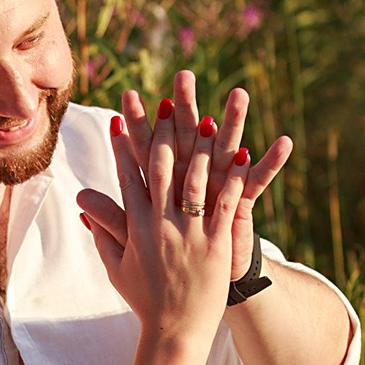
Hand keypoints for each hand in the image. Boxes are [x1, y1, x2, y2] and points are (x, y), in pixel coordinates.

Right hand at [77, 111, 245, 342]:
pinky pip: (225, 204)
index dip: (124, 146)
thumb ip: (103, 232)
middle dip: (162, 133)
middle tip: (165, 103)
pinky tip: (242, 155)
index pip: (128, 178)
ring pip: (195, 181)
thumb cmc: (145, 301)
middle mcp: (160, 225)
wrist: (174, 332)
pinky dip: (233, 179)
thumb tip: (83, 204)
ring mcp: (189, 233)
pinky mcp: (215, 244)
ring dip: (201, 148)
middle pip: (160, 169)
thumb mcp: (117, 267)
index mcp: (136, 228)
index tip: (119, 118)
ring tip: (207, 120)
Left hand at [122, 73, 292, 281]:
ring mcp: (218, 187)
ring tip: (240, 93)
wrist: (201, 289)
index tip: (125, 98)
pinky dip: (271, 164)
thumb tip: (79, 200)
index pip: (148, 150)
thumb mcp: (138, 240)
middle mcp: (192, 179)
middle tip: (184, 75)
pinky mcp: (240, 204)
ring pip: (226, 149)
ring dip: (234, 122)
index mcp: (166, 187)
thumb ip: (113, 218)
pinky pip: (258, 181)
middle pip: (188, 137)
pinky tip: (284, 143)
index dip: (138, 126)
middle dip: (186, 107)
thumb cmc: (170, 264)